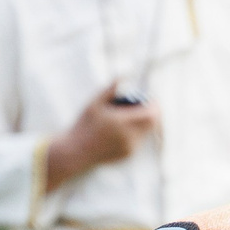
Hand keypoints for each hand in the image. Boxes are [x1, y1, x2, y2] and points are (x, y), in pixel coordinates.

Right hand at [42, 82, 160, 189]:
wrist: (76, 152)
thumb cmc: (83, 125)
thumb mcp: (94, 103)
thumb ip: (111, 88)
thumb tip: (125, 74)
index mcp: (121, 123)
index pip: (150, 114)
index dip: (153, 105)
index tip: (150, 98)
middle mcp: (129, 137)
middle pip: (152, 123)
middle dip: (150, 112)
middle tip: (143, 105)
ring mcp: (130, 148)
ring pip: (146, 132)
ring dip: (143, 122)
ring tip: (129, 116)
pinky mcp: (128, 155)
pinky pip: (139, 141)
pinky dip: (136, 133)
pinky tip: (122, 129)